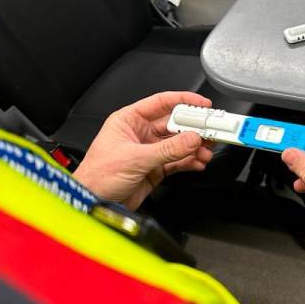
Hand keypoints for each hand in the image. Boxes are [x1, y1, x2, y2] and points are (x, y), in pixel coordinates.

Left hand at [73, 92, 213, 209]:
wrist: (92, 202)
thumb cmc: (97, 176)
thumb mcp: (135, 158)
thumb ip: (167, 149)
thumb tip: (192, 139)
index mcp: (129, 120)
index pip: (161, 103)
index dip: (184, 101)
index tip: (203, 104)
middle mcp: (140, 133)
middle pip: (174, 124)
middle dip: (194, 128)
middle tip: (212, 131)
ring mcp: (149, 151)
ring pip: (179, 144)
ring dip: (195, 147)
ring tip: (207, 151)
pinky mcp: (155, 169)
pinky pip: (178, 161)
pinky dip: (190, 162)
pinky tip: (198, 163)